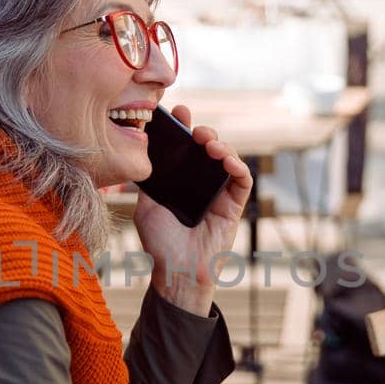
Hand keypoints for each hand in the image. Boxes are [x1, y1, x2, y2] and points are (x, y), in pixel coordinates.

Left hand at [132, 104, 252, 315]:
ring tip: (208, 143)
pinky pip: (243, 180)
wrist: (176, 271)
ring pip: (228, 159)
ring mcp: (219, 193)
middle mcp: (201, 183)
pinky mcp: (234, 206)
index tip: (178, 112)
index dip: (184, 127)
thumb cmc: (160, 244)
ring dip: (221, 145)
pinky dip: (238, 166)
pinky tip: (226, 160)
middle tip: (194, 127)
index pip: (185, 148)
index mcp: (181, 181)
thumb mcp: (146, 206)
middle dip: (204, 131)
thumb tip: (141, 156)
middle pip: (208, 148)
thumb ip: (147, 182)